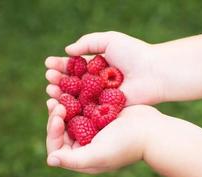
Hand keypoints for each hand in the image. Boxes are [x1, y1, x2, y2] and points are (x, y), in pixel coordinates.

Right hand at [44, 31, 164, 104]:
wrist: (153, 72)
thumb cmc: (134, 54)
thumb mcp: (109, 40)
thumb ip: (87, 43)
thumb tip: (67, 51)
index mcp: (96, 66)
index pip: (73, 66)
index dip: (60, 65)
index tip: (48, 63)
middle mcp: (95, 83)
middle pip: (71, 82)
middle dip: (57, 79)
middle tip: (48, 77)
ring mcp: (99, 97)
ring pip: (75, 96)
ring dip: (60, 93)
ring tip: (50, 88)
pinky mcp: (104, 110)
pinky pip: (85, 109)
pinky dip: (72, 107)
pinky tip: (61, 103)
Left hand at [45, 103, 163, 173]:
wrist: (153, 130)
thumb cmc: (127, 144)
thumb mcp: (99, 154)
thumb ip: (74, 160)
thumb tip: (50, 160)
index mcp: (81, 156)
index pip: (56, 147)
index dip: (53, 132)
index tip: (58, 118)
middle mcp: (83, 144)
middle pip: (60, 129)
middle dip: (55, 116)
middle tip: (53, 102)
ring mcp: (90, 128)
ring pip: (68, 115)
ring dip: (60, 103)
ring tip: (54, 92)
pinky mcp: (97, 114)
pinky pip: (79, 104)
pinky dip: (72, 95)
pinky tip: (67, 85)